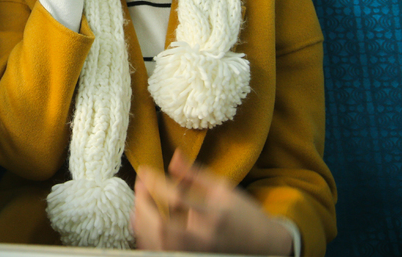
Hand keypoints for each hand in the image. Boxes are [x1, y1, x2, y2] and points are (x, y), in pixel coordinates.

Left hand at [133, 150, 292, 255]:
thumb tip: (173, 155)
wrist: (262, 244)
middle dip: (143, 203)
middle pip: (161, 226)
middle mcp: (203, 237)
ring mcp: (195, 252)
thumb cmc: (242, 213)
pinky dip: (146, 236)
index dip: (155, 183)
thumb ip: (194, 174)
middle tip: (139, 185)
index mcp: (214, 214)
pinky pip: (160, 250)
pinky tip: (144, 219)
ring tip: (140, 199)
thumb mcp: (222, 188)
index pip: (177, 198)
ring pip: (157, 242)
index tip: (144, 171)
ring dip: (141, 220)